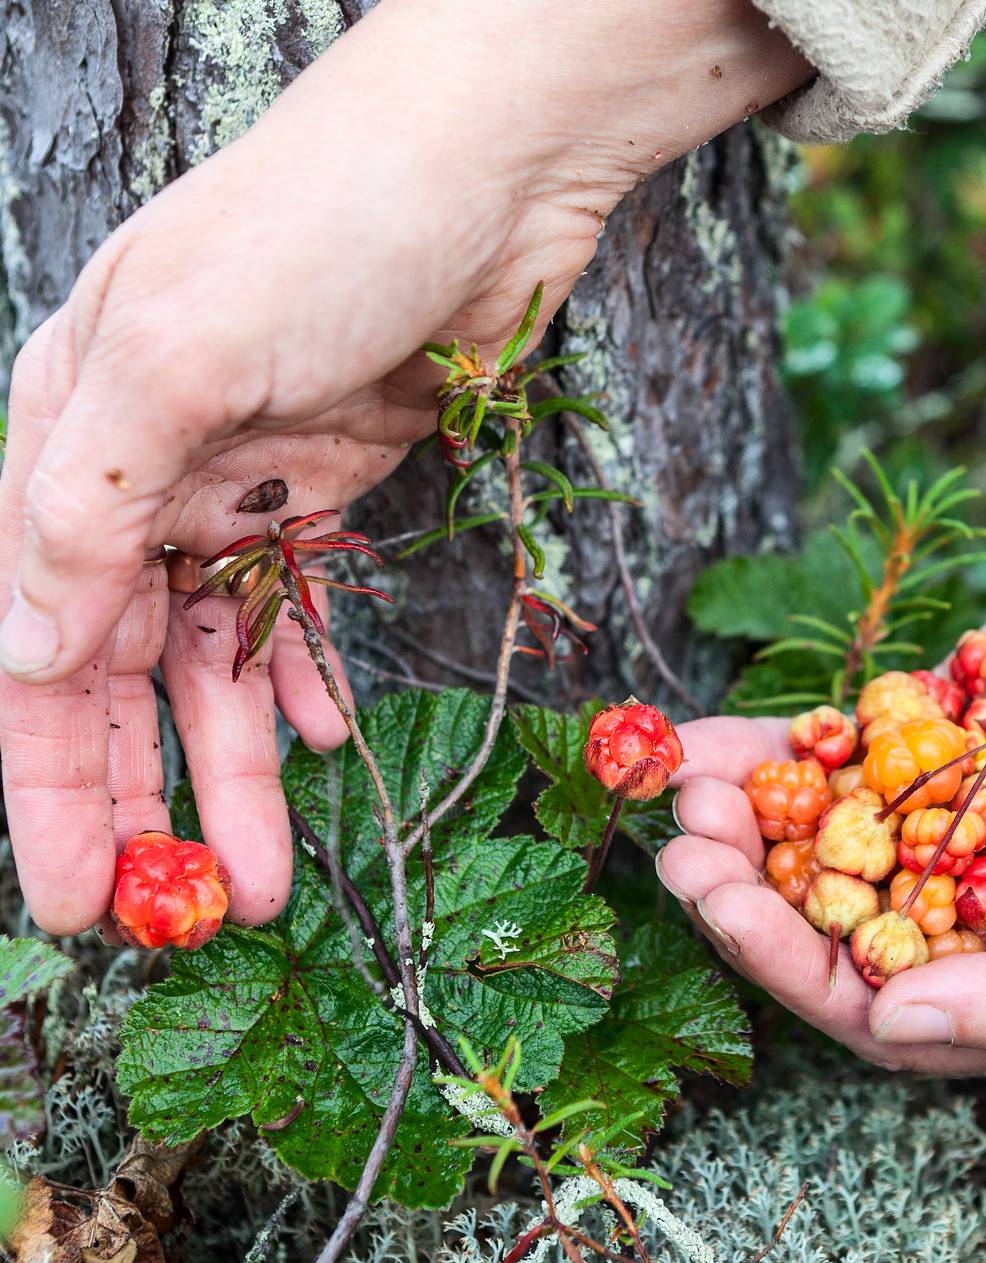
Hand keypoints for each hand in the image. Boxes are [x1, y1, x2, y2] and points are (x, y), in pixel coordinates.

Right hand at [0, 0, 809, 934]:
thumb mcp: (177, 353)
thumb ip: (85, 507)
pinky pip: (300, 613)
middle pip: (127, 674)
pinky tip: (319, 740)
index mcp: (67, 441)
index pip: (35, 646)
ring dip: (242, 767)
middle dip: (147, 798)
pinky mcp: (332, 486)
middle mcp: (144, 473)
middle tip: (185, 914)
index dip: (48, 781)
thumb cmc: (322, 224)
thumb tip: (31, 654)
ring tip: (272, 870)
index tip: (75, 895)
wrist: (484, 169)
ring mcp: (243, 484)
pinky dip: (303, 680)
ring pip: (223, 660)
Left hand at [660, 501, 985, 1070]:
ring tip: (683, 789)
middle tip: (680, 853)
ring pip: (812, 831)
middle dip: (743, 892)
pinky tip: (696, 739)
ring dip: (738, 818)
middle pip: (825, 918)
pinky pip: (827, 746)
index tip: (722, 908)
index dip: (791, 966)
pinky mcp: (926, 726)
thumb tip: (893, 1030)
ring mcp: (940, 808)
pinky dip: (761, 746)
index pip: (877, 1000)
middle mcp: (964, 895)